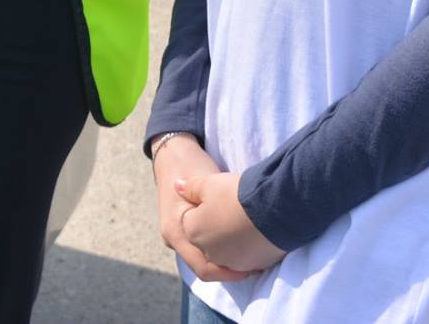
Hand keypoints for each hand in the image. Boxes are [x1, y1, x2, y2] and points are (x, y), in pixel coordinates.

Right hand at [152, 138, 251, 282]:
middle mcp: (173, 239)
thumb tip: (241, 239)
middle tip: (255, 266)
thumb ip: (218, 213)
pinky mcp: (181, 231)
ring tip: (249, 259)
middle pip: (204, 267)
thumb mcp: (207, 189)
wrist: (173, 154)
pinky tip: (237, 246)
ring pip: (202, 260)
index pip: (204, 268)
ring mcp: (175, 236)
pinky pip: (200, 250)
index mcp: (176, 233)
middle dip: (229, 270)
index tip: (253, 268)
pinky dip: (218, 252)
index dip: (230, 273)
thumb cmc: (192, 168)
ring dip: (224, 261)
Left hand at [177, 170, 284, 275]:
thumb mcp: (208, 182)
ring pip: (223, 254)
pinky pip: (243, 260)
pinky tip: (252, 234)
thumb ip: (190, 187)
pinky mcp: (252, 266)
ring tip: (240, 223)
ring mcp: (230, 262)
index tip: (212, 199)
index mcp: (191, 233)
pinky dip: (243, 250)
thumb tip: (177, 186)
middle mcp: (207, 252)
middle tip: (225, 213)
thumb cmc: (236, 195)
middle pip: (204, 241)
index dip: (200, 209)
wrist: (274, 209)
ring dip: (226, 243)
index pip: (189, 222)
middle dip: (211, 230)